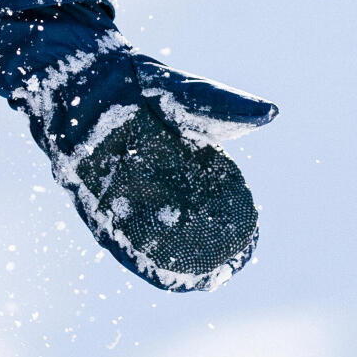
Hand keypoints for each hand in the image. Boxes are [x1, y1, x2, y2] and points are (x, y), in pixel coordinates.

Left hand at [24, 47, 275, 290]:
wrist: (86, 75)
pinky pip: (113, 229)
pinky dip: (131, 249)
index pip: (213, 196)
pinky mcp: (93, 195)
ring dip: (170, 255)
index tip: (248, 238)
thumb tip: (271, 112)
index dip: (229, 217)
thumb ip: (226, 109)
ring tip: (196, 281)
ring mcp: (125, 190)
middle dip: (202, 244)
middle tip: (223, 269)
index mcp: (182, 161)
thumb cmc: (141, 81)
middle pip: (184, 220)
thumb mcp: (189, 94)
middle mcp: (156, 180)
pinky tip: (150, 268)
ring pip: (152, 231)